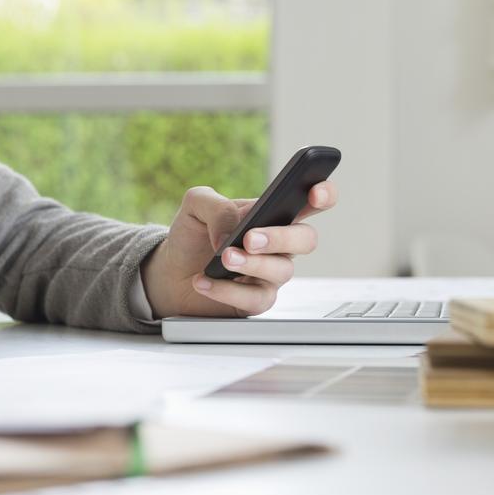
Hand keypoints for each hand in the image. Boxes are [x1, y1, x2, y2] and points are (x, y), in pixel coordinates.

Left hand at [140, 181, 337, 318]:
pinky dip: (226, 290)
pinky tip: (204, 280)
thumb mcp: (196, 205)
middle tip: (250, 238)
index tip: (316, 193)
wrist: (170, 272)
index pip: (312, 202)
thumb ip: (216, 206)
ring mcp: (271, 274)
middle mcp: (279, 244)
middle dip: (281, 237)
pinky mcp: (256, 301)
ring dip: (252, 263)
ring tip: (223, 257)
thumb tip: (231, 232)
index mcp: (273, 213)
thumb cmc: (192, 236)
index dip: (323, 195)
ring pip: (283, 271)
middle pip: (306, 239)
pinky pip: (254, 299)